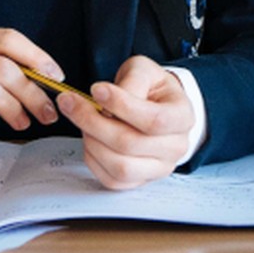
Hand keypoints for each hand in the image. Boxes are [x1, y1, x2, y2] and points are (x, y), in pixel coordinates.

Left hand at [61, 54, 195, 189]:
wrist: (155, 106)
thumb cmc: (150, 88)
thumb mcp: (144, 71)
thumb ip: (131, 81)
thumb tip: (107, 99)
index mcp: (182, 117)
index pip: (154, 120)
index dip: (122, 106)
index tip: (96, 89)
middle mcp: (175, 148)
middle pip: (130, 144)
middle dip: (93, 122)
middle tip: (71, 102)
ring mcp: (158, 168)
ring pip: (120, 166)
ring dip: (91, 141)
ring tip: (81, 120)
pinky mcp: (139, 181)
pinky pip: (111, 180)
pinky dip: (93, 159)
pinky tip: (89, 137)